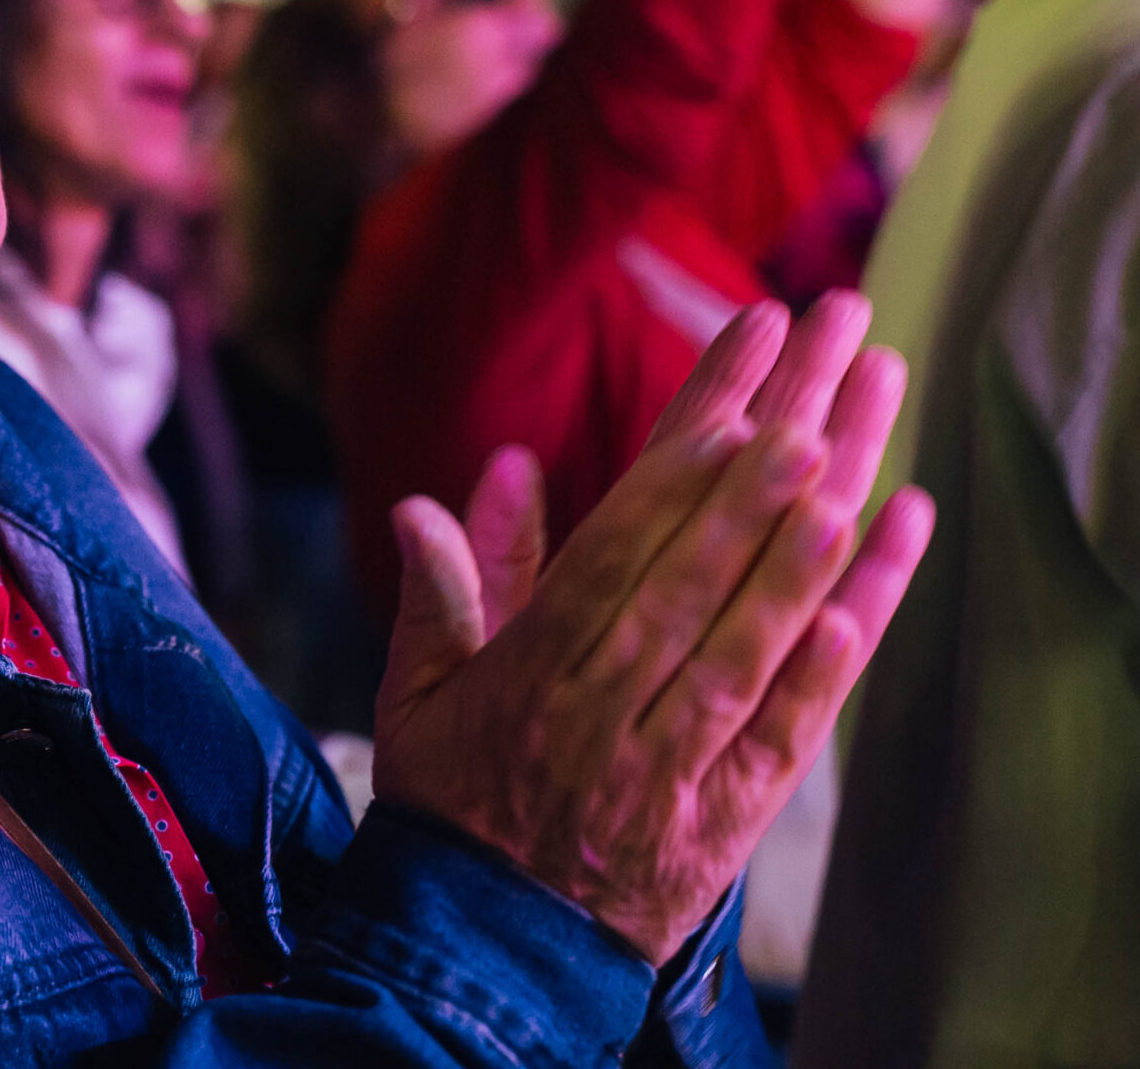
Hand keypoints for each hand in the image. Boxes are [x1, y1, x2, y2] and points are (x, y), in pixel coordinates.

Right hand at [372, 292, 935, 963]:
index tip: (743, 344)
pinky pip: (789, 726)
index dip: (689, 430)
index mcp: (537, 659)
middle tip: (825, 358)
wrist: (484, 946)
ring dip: (810, 536)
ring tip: (858, 444)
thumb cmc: (452, 799)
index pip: (626, 522)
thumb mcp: (420, 689)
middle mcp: (610, 699)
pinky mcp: (728, 818)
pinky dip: (832, 653)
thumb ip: (450, 582)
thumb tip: (480, 472)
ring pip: (752, 630)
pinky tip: (871, 580)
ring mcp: (674, 759)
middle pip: (703, 556)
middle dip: (768, 449)